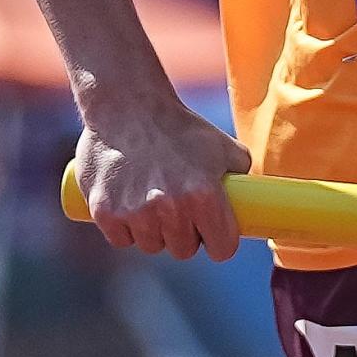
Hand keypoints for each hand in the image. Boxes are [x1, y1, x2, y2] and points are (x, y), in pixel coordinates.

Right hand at [74, 94, 251, 260]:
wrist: (129, 105)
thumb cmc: (179, 127)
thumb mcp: (222, 145)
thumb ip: (240, 176)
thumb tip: (253, 201)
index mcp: (203, 194)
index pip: (222, 248)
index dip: (220, 240)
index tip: (214, 231)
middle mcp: (170, 207)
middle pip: (185, 250)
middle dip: (185, 233)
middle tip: (180, 205)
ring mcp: (135, 212)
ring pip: (152, 245)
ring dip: (154, 229)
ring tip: (152, 194)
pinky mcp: (104, 212)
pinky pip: (122, 238)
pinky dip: (125, 226)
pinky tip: (128, 198)